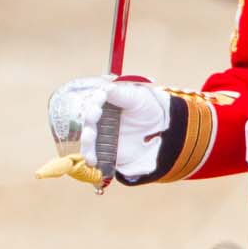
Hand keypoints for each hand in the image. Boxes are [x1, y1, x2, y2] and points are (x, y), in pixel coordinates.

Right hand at [39, 76, 169, 185]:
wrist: (162, 130)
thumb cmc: (147, 108)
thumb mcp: (137, 97)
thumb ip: (120, 94)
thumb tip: (104, 89)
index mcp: (103, 101)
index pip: (90, 100)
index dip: (91, 99)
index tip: (98, 98)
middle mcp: (98, 118)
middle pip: (84, 119)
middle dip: (87, 117)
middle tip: (94, 114)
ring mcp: (100, 134)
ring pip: (86, 137)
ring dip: (85, 138)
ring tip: (89, 137)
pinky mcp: (104, 150)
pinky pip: (93, 154)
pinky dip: (90, 157)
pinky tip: (92, 159)